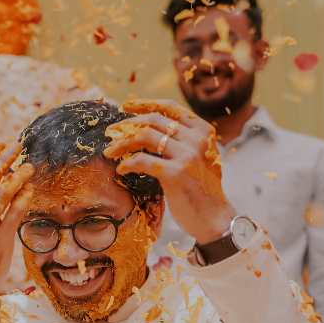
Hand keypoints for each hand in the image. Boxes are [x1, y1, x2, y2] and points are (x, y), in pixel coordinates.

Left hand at [102, 99, 234, 245]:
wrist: (213, 218)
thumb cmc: (200, 190)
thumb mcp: (198, 158)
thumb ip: (182, 142)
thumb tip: (148, 130)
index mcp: (202, 130)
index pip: (170, 107)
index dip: (145, 104)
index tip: (125, 106)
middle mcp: (197, 138)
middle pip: (153, 120)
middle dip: (127, 125)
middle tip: (110, 133)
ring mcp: (187, 155)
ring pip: (144, 136)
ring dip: (122, 143)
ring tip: (109, 152)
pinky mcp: (176, 173)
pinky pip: (142, 161)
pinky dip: (128, 164)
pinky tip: (121, 169)